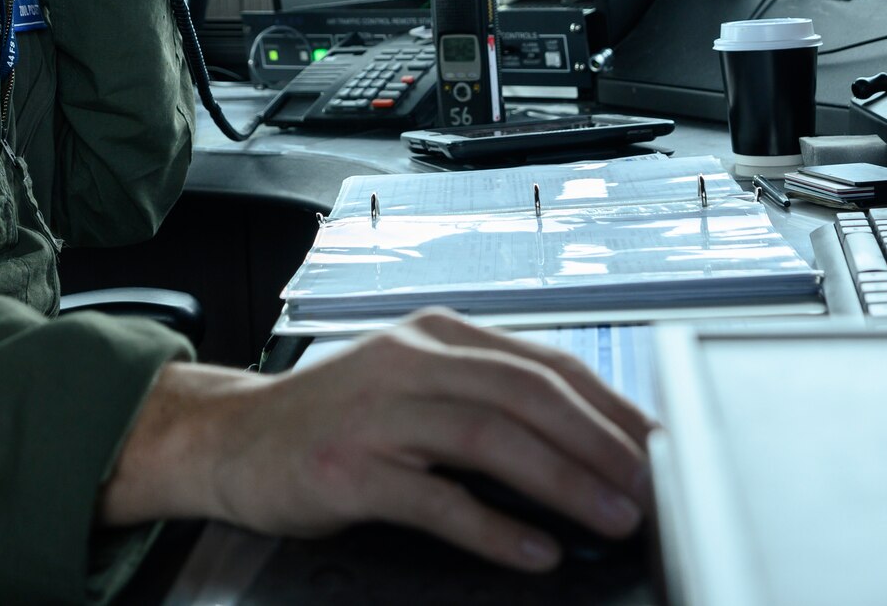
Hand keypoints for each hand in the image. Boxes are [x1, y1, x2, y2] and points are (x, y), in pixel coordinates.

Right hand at [99, 310, 656, 571]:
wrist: (230, 439)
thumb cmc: (332, 420)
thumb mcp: (412, 385)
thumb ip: (483, 398)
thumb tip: (580, 440)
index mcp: (437, 335)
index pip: (544, 362)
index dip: (608, 406)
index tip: (656, 445)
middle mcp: (411, 360)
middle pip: (527, 393)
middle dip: (600, 443)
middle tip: (651, 488)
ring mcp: (379, 411)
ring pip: (492, 436)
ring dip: (564, 480)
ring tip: (612, 518)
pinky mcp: (351, 467)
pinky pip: (437, 497)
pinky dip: (495, 527)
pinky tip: (536, 551)